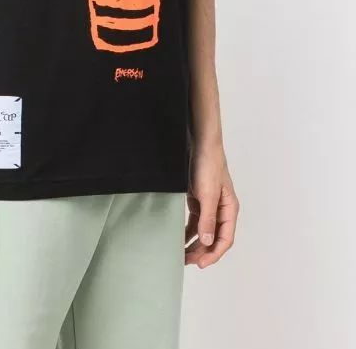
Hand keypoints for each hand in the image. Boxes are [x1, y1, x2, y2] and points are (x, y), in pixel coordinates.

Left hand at [185, 144, 238, 268]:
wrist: (200, 145)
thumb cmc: (209, 166)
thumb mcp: (208, 194)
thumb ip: (208, 218)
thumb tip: (207, 241)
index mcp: (229, 210)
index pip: (225, 239)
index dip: (214, 253)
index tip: (201, 263)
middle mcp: (221, 210)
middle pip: (214, 238)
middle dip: (202, 251)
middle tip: (187, 261)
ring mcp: (210, 206)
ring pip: (204, 231)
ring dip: (194, 244)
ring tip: (182, 254)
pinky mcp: (199, 200)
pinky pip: (195, 222)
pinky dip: (188, 231)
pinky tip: (180, 239)